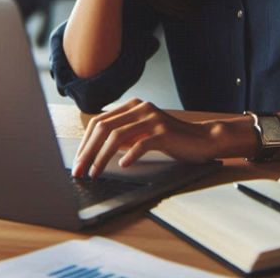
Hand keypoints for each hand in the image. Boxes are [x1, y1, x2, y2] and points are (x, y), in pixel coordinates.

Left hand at [71, 98, 217, 177]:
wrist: (202, 139)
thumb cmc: (170, 139)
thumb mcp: (142, 134)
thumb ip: (123, 136)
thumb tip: (93, 150)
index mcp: (132, 106)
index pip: (99, 122)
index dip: (85, 143)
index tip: (78, 161)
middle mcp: (141, 108)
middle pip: (104, 128)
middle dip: (88, 151)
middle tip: (79, 171)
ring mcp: (153, 119)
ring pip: (118, 136)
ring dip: (102, 157)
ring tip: (95, 173)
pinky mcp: (164, 132)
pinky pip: (141, 143)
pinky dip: (130, 155)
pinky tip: (123, 165)